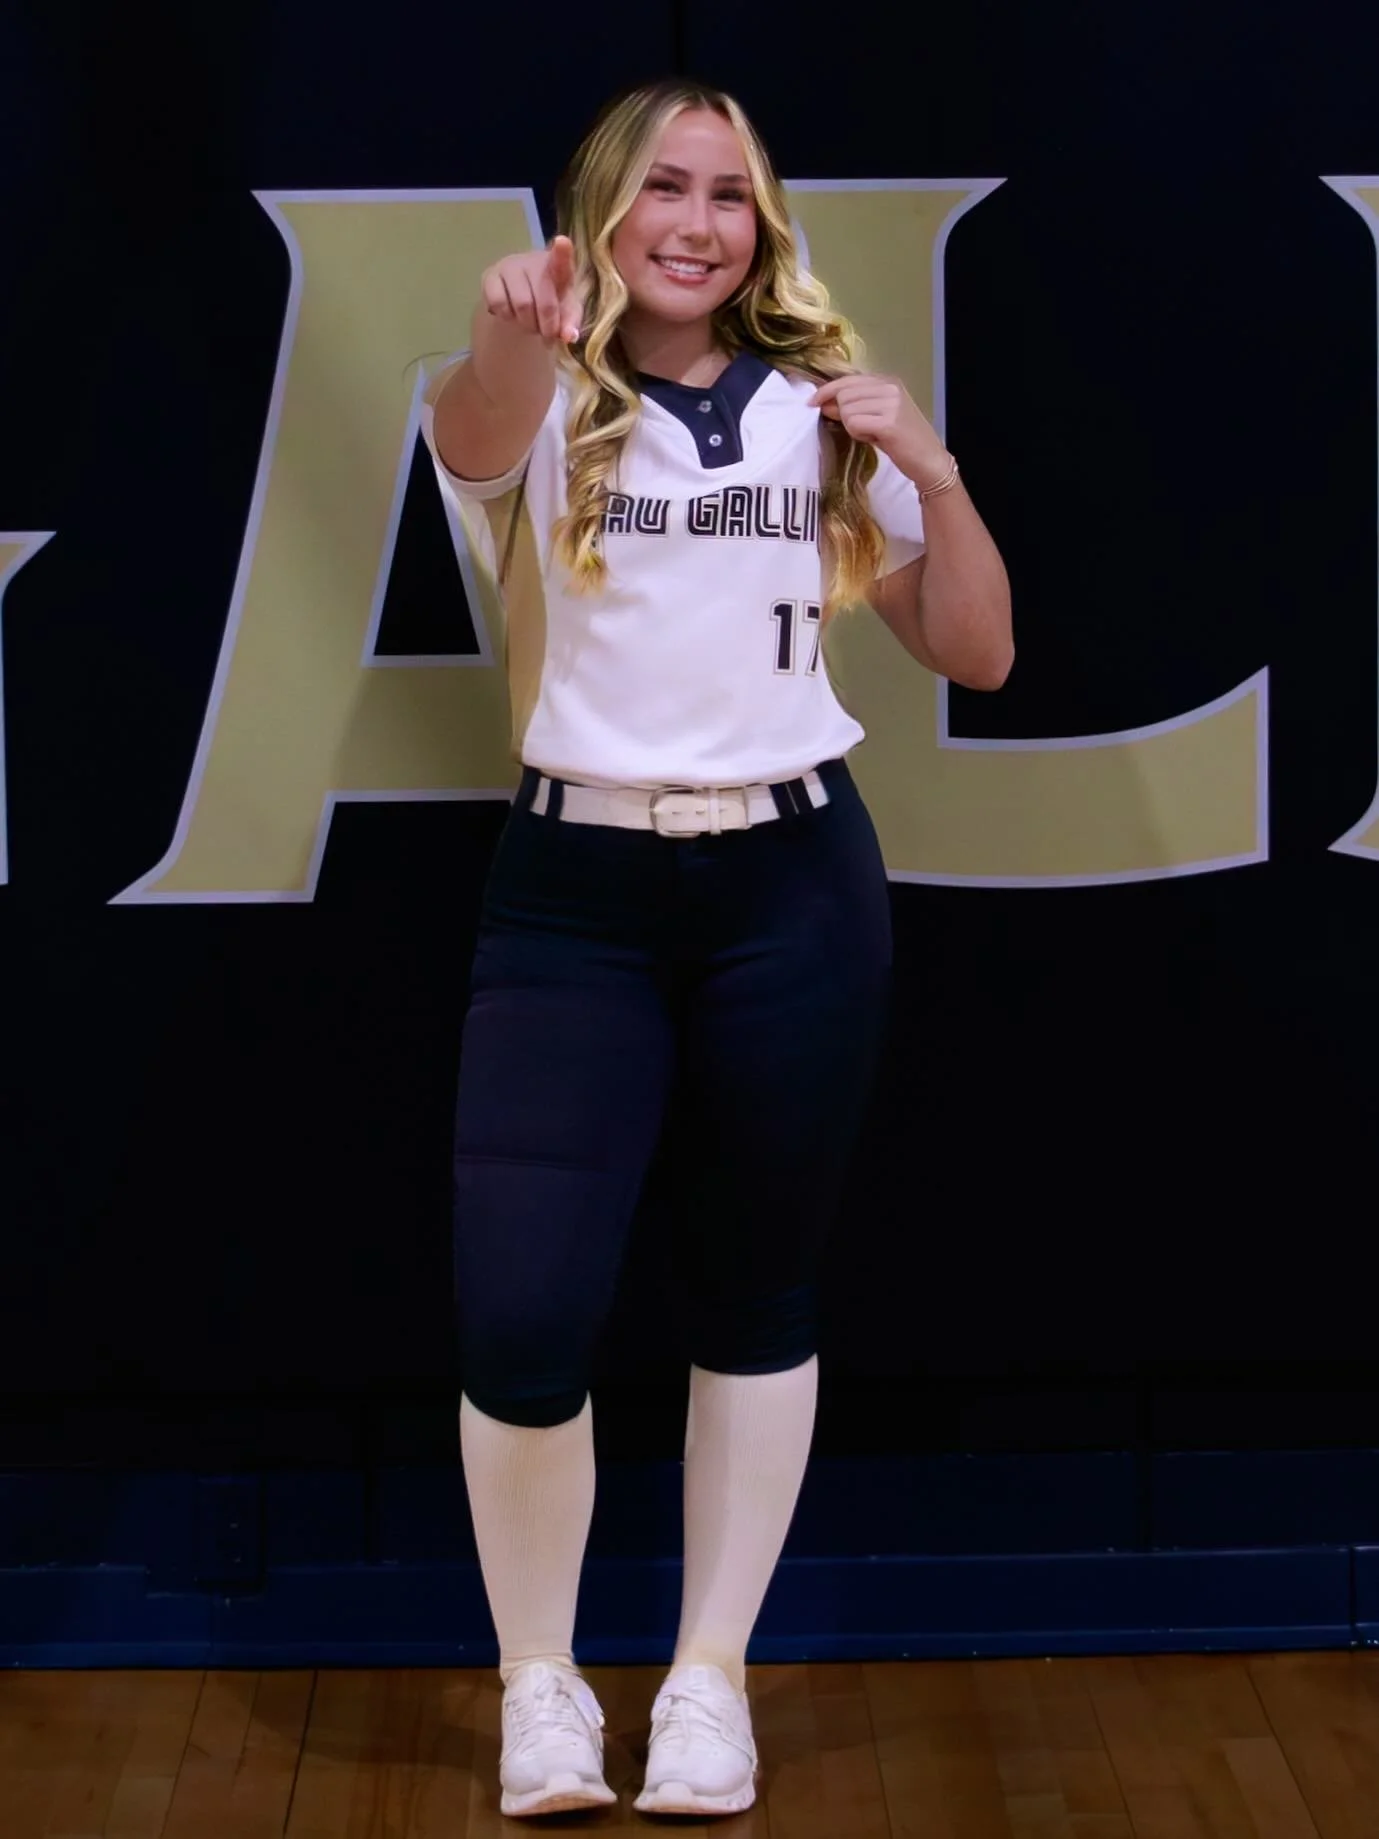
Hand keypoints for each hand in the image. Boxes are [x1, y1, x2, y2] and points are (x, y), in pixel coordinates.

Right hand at [480, 235, 584, 344]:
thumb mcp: (566, 312)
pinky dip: (507, 317)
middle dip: (547, 327)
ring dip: (528, 325)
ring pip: (521, 305)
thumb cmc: (550, 299)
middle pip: (544, 302)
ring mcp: (510, 266)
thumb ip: (570, 323)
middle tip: (547, 335)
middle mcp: (533, 260)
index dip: (562, 251)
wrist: (522, 295)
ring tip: (530, 324)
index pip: (561, 257)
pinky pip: (499, 304)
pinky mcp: (490, 275)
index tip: (563, 243)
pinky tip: (511, 314)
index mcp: (558, 265)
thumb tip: (568, 336)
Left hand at [808, 373, 950, 490]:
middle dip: (843, 414)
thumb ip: (854, 406)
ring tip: (873, 434)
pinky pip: (854, 424)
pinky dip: (859, 434)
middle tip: (862, 429)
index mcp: (888, 381)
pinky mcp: (889, 422)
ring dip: (853, 427)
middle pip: (844, 394)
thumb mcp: (879, 416)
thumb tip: (824, 403)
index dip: (827, 390)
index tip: (812, 402)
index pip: (848, 379)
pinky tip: (875, 439)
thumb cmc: (903, 441)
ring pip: (847, 410)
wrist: (929, 460)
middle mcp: (890, 387)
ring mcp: (891, 403)